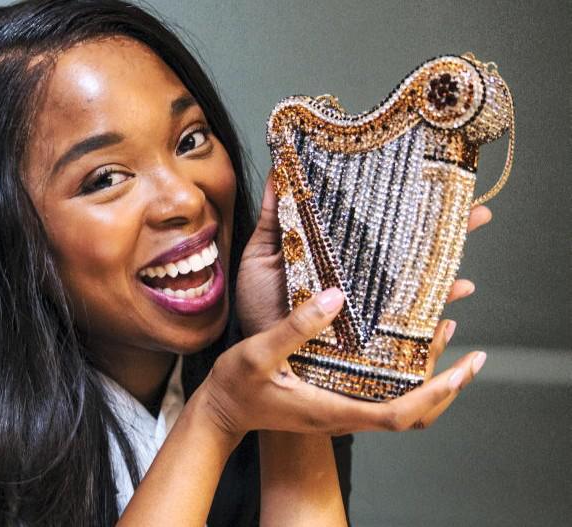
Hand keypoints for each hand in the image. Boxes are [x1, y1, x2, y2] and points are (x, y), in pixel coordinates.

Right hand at [198, 287, 485, 439]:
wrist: (222, 411)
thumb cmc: (237, 387)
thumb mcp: (259, 353)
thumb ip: (296, 328)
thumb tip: (337, 298)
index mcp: (332, 409)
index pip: (399, 414)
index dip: (436, 393)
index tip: (463, 369)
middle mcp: (345, 414)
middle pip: (413, 414)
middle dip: (446, 386)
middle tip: (471, 353)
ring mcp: (342, 410)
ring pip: (402, 406)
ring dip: (430, 378)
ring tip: (445, 335)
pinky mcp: (336, 400)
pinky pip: (384, 396)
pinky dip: (406, 376)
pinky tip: (406, 346)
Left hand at [235, 168, 492, 337]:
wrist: (255, 347)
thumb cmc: (257, 300)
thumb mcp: (263, 252)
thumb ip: (274, 214)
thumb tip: (280, 166)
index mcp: (335, 250)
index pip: (374, 223)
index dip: (403, 203)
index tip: (432, 178)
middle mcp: (357, 274)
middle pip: (405, 247)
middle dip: (443, 228)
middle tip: (476, 211)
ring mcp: (365, 302)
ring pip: (415, 280)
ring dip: (446, 265)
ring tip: (470, 249)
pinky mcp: (367, 331)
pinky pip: (407, 321)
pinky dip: (431, 310)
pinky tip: (454, 298)